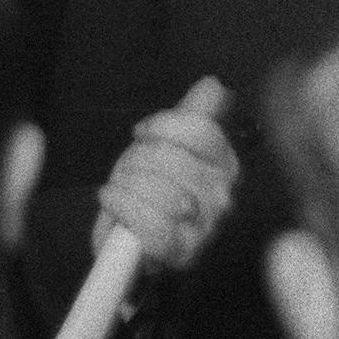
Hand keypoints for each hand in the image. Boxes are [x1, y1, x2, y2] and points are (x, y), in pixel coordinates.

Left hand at [93, 76, 236, 269]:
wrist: (138, 244)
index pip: (201, 131)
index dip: (163, 126)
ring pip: (163, 194)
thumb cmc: (155, 190)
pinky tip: (113, 200)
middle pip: (175, 161)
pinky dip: (124, 208)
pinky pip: (152, 226)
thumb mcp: (170, 146)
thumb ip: (193, 114)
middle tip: (128, 170)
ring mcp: (205, 228)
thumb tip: (213, 84)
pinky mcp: (182, 254)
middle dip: (139, 160)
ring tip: (119, 188)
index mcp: (225, 164)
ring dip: (128, 185)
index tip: (142, 133)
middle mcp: (222, 196)